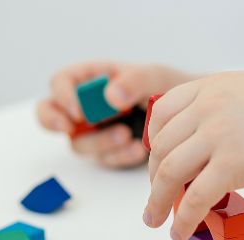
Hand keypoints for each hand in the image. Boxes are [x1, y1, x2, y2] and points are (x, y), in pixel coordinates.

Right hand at [36, 62, 196, 167]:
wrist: (194, 117)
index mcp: (92, 78)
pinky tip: (139, 150)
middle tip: (69, 127)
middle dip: (54, 121)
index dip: (62, 96)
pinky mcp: (110, 153)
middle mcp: (87, 105)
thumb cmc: (170, 88)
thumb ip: (133, 80)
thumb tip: (110, 96)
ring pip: (79, 143)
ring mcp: (95, 131)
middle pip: (50, 114)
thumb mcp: (155, 76)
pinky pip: (104, 160)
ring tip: (128, 136)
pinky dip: (119, 156)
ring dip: (99, 142)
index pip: (60, 82)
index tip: (79, 110)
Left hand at [143, 71, 243, 239]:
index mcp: (210, 87)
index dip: (154, 146)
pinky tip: (179, 233)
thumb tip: (206, 151)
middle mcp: (207, 106)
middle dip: (154, 179)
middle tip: (157, 200)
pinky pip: (195, 198)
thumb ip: (221, 114)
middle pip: (161, 148)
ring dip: (158, 202)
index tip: (157, 166)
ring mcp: (217, 134)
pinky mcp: (232, 163)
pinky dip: (183, 219)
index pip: (162, 115)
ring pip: (169, 173)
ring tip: (157, 221)